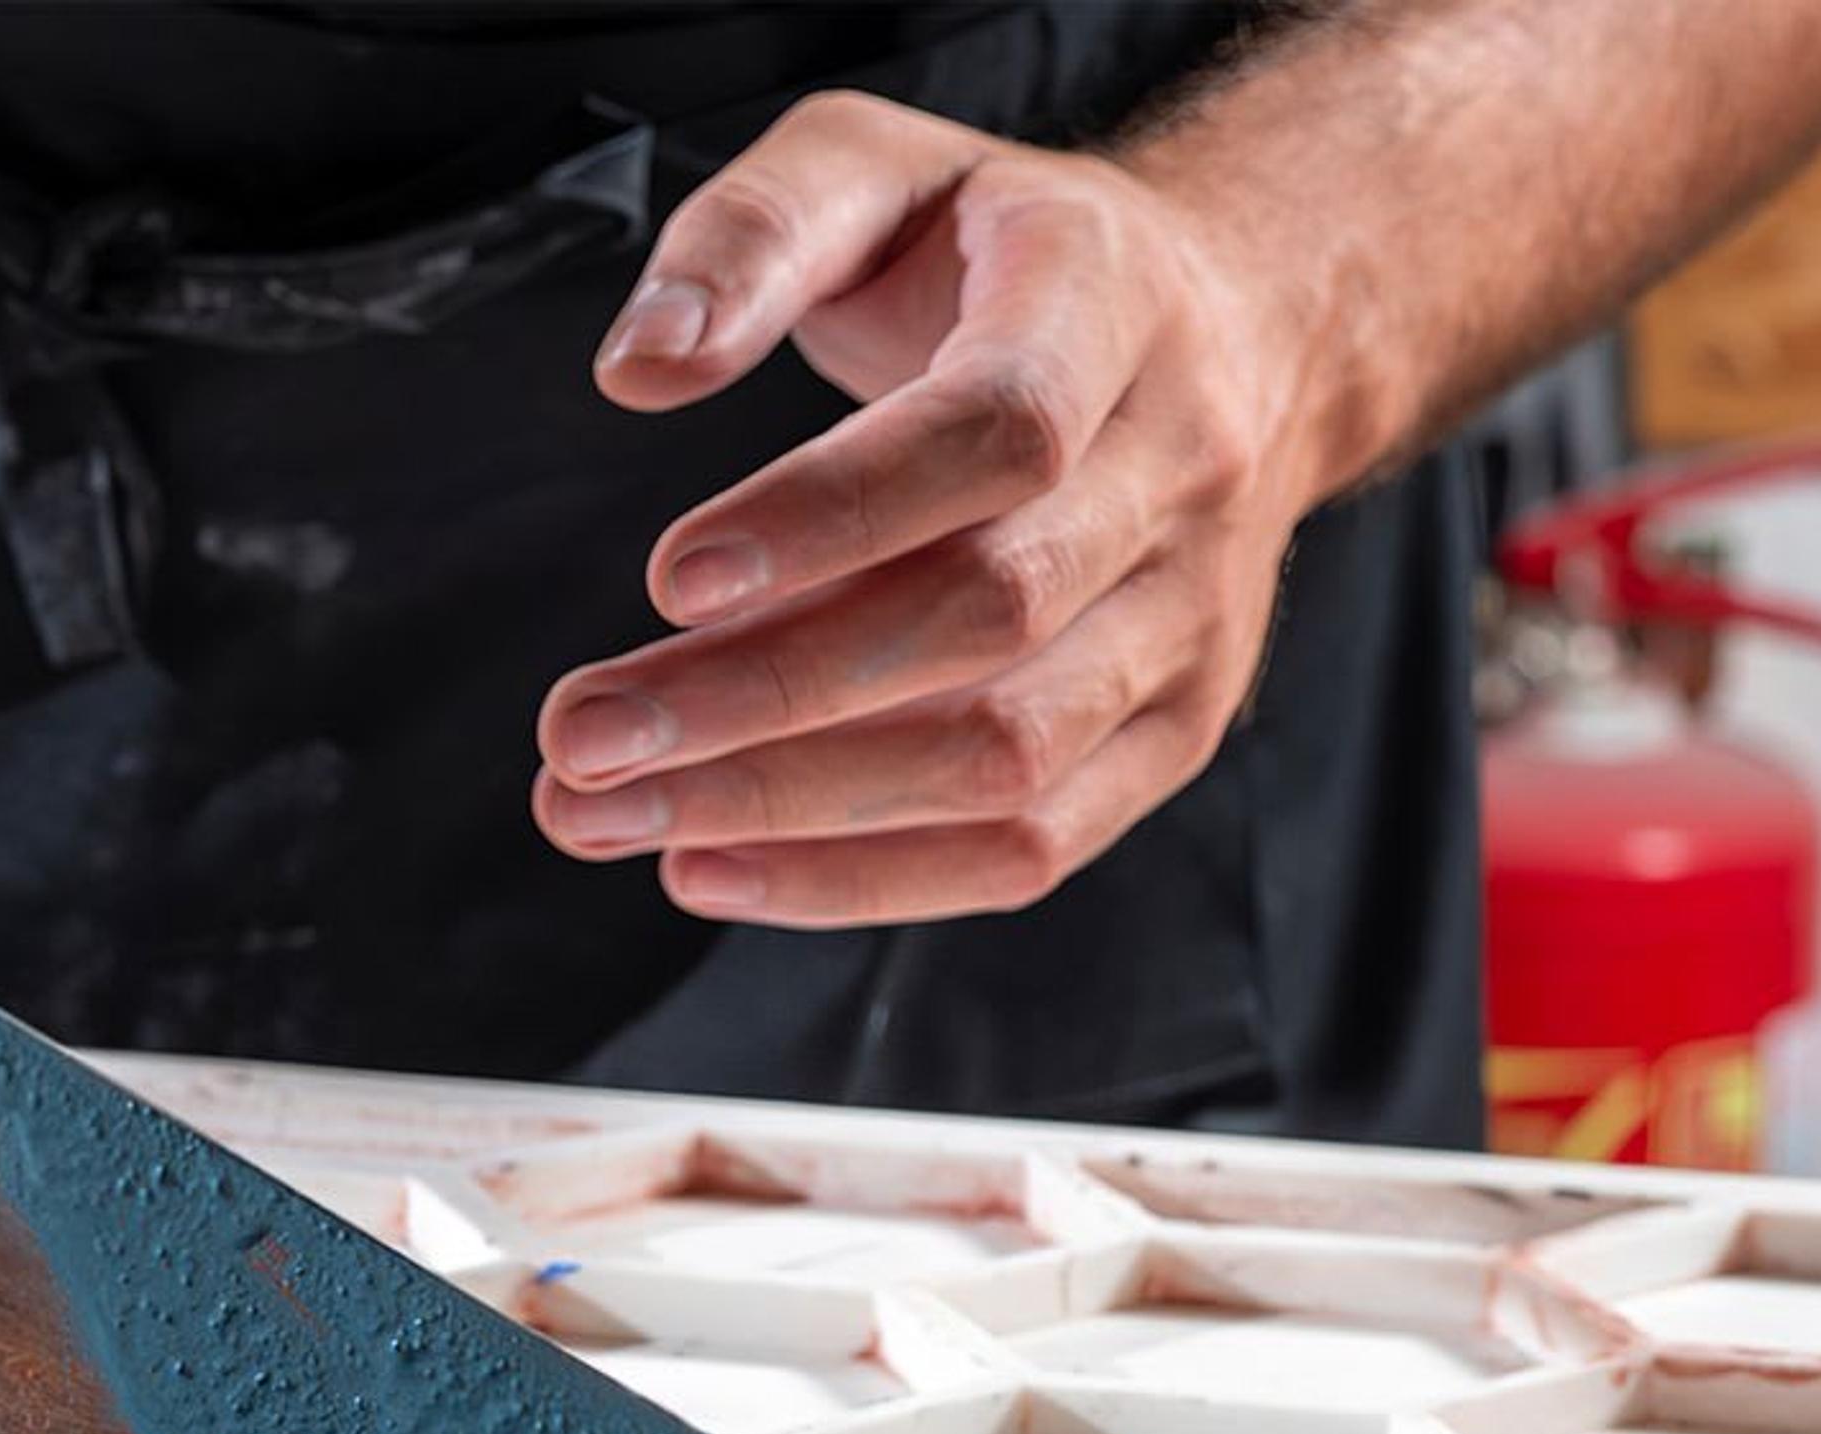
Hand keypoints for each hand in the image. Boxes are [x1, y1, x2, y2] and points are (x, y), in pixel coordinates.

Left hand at [534, 92, 1333, 928]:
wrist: (1241, 327)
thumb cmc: (1007, 252)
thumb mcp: (880, 164)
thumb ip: (751, 234)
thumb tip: (642, 364)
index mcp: (1113, 306)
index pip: (997, 431)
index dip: (834, 517)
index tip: (669, 577)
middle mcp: (1181, 468)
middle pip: (989, 618)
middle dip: (765, 698)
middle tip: (580, 737)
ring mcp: (1195, 618)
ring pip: (1007, 758)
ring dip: (790, 809)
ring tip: (610, 814)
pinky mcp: (1177, 730)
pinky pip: (1031, 845)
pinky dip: (862, 881)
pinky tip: (710, 868)